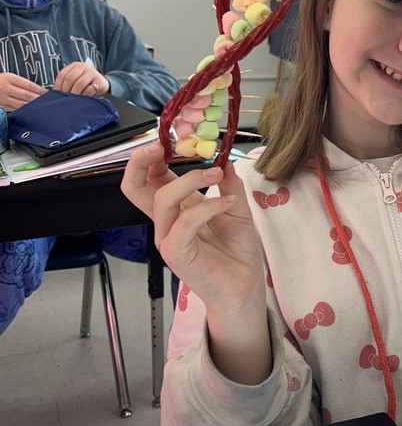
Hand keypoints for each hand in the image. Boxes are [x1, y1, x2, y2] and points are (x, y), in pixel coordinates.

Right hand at [0, 72, 45, 110]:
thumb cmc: (0, 81)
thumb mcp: (9, 77)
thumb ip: (21, 83)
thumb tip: (38, 90)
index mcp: (9, 78)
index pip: (29, 85)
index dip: (40, 90)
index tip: (48, 93)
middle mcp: (6, 88)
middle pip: (27, 95)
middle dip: (39, 99)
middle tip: (49, 101)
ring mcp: (3, 99)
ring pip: (22, 104)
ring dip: (33, 106)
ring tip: (42, 106)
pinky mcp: (2, 107)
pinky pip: (16, 109)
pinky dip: (25, 110)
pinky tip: (31, 110)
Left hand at [54, 62, 109, 95]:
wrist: (102, 84)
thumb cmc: (85, 83)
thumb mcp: (75, 79)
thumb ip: (65, 82)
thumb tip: (50, 93)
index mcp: (75, 65)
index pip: (62, 74)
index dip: (58, 85)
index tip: (56, 94)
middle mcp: (83, 67)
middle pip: (70, 78)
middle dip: (66, 90)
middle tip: (64, 99)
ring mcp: (92, 73)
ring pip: (79, 83)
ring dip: (74, 93)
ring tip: (73, 100)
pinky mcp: (99, 81)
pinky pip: (89, 89)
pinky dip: (84, 95)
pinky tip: (82, 99)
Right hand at [122, 142, 263, 313]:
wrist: (244, 287)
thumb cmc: (237, 251)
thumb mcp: (236, 209)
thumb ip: (228, 184)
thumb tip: (224, 159)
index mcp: (176, 208)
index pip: (150, 177)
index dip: (152, 156)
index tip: (172, 138)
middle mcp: (167, 221)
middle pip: (133, 187)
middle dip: (140, 161)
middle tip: (162, 145)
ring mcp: (168, 238)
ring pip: (162, 198)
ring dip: (191, 179)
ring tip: (218, 174)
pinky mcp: (176, 253)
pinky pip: (185, 221)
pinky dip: (208, 206)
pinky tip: (227, 203)